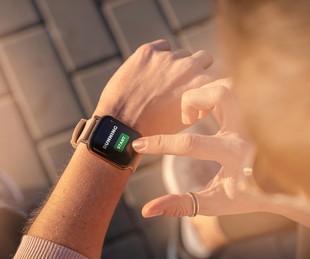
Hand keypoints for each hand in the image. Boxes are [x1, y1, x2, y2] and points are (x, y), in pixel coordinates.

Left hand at [93, 40, 213, 135]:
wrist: (122, 125)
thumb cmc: (155, 127)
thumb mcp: (188, 120)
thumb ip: (204, 102)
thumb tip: (210, 90)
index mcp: (203, 84)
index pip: (220, 71)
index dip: (211, 78)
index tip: (203, 83)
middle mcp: (189, 67)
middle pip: (203, 57)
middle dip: (196, 67)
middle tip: (182, 81)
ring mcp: (168, 57)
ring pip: (180, 53)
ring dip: (175, 64)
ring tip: (161, 81)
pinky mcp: (148, 51)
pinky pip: (161, 47)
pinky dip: (158, 57)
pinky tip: (149, 72)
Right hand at [132, 78, 268, 216]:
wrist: (281, 191)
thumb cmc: (245, 197)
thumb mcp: (212, 204)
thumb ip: (180, 205)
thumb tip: (147, 210)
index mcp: (235, 155)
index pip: (190, 144)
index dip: (159, 144)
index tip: (139, 144)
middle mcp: (246, 131)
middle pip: (219, 94)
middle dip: (191, 101)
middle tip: (185, 121)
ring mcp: (252, 118)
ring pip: (228, 85)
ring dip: (204, 95)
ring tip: (196, 116)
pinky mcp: (252, 113)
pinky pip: (233, 91)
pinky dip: (214, 95)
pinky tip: (208, 112)